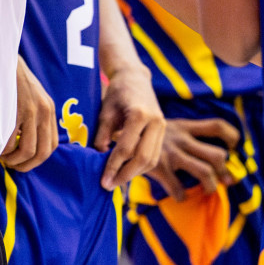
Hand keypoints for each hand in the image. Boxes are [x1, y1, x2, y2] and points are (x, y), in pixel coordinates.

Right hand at [0, 58, 57, 171]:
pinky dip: (4, 149)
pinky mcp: (16, 109)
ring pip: (27, 149)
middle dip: (27, 165)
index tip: (24, 162)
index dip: (37, 160)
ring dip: (14, 160)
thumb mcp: (32, 96)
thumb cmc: (13, 79)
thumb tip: (25, 139)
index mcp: (49, 110)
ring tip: (4, 158)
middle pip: (42, 152)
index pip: (51, 146)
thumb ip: (34, 115)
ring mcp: (31, 111)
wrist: (3, 58)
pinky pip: (11, 140)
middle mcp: (44, 112)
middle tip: (13, 166)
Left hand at [93, 67, 164, 189]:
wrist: (135, 78)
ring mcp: (162, 127)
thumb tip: (99, 156)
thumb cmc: (117, 93)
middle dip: (125, 175)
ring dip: (134, 174)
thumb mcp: (105, 110)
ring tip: (116, 180)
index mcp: (139, 114)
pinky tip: (126, 171)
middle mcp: (155, 122)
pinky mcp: (163, 132)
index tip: (103, 181)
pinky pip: (154, 155)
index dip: (113, 166)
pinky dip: (141, 166)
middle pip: (143, 158)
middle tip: (108, 185)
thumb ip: (102, 133)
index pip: (126, 148)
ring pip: (152, 160)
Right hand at [146, 117, 241, 198]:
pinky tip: (179, 196)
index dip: (231, 137)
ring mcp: (171, 153)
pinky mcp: (159, 166)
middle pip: (217, 155)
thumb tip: (199, 151)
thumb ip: (180, 134)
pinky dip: (181, 195)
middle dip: (224, 172)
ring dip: (211, 185)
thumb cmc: (138, 126)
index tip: (235, 147)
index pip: (216, 127)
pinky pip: (177, 188)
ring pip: (205, 171)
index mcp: (184, 126)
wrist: (115, 121)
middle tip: (224, 180)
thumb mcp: (161, 124)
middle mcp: (181, 139)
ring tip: (208, 191)